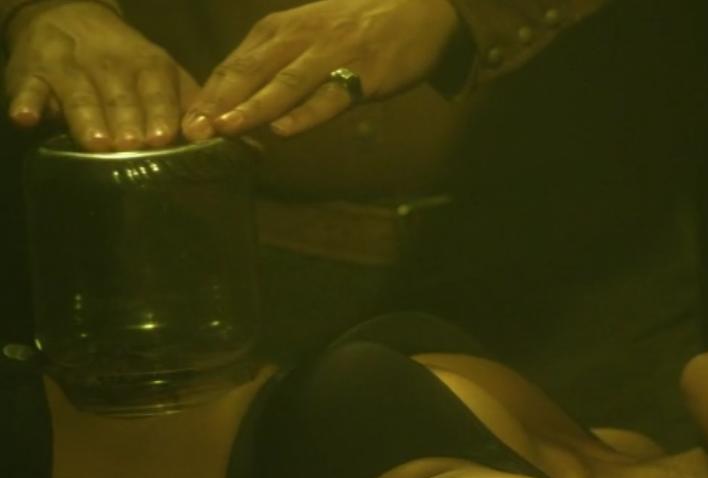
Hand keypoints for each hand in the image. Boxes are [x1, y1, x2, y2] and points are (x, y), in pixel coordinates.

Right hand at [3, 0, 199, 150]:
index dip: (160, 111)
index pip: (156, 87)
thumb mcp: (162, 75)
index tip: (164, 137)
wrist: (69, 17)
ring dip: (87, 117)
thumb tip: (215, 137)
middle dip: (126, 119)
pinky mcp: (32, 73)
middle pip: (118, 94)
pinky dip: (26, 102)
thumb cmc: (127, 64)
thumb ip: (186, 104)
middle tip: (133, 144)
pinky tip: (26, 118)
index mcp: (147, 64)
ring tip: (97, 143)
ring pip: (78, 93)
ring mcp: (68, 66)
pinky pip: (27, 88)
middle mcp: (109, 63)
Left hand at [181, 0, 458, 140]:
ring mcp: (334, 54)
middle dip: (220, 102)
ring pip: (287, 82)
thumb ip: (274, 63)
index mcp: (280, 29)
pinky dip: (307, 113)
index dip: (208, 94)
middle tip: (193, 130)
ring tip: (227, 129)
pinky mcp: (365, 73)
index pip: (235, 63)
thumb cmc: (355, 27)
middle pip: (252, 71)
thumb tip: (233, 101)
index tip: (183, 122)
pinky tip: (285, 130)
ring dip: (255, 107)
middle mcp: (301, 37)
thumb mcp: (306, 33)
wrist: (418, 9)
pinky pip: (332, 96)